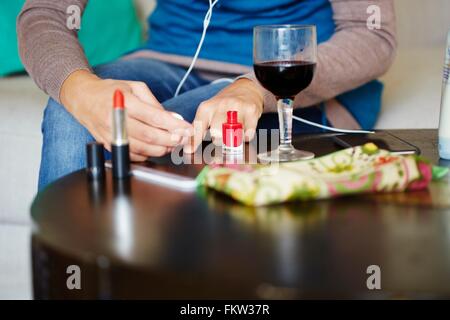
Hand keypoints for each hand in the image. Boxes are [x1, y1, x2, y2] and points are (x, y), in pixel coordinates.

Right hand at [61, 70, 192, 160]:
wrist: (83, 98)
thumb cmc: (112, 90)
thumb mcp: (135, 88)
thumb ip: (155, 104)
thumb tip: (174, 119)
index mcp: (125, 102)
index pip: (154, 117)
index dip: (174, 125)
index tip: (188, 129)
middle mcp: (116, 119)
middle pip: (149, 136)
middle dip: (171, 140)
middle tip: (183, 139)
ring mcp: (111, 134)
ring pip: (142, 149)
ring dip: (161, 150)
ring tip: (172, 145)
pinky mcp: (108, 145)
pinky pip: (132, 155)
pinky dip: (147, 155)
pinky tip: (156, 149)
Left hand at [184, 78, 263, 153]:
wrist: (246, 89)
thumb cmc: (224, 106)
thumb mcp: (207, 113)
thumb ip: (197, 130)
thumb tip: (188, 149)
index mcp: (207, 107)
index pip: (199, 126)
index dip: (194, 140)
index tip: (189, 151)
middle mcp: (222, 105)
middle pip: (217, 132)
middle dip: (218, 140)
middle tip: (221, 138)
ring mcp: (238, 107)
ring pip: (233, 134)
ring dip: (233, 139)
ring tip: (233, 134)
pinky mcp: (252, 111)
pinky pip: (247, 134)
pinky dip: (245, 137)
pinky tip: (244, 130)